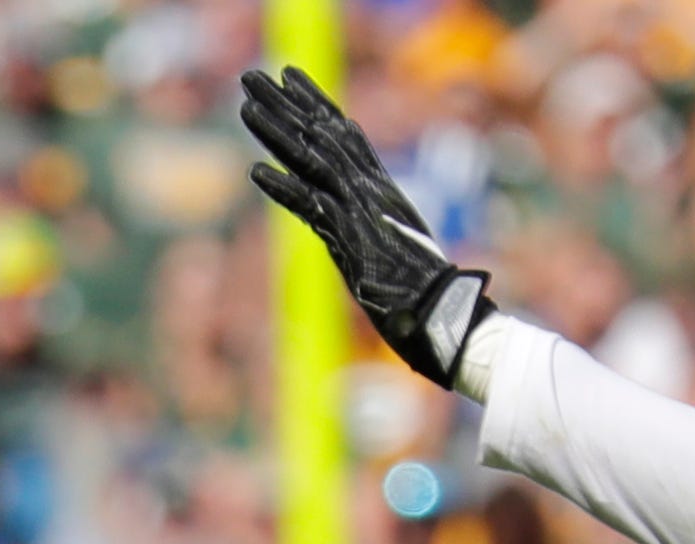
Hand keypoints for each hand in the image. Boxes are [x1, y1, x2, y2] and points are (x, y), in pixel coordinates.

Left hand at [237, 66, 494, 389]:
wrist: (448, 316)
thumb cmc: (427, 295)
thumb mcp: (396, 251)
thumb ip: (377, 232)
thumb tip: (363, 228)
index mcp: (380, 193)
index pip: (344, 136)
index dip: (316, 104)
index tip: (291, 77)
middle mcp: (369, 193)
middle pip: (322, 136)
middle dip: (286, 104)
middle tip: (253, 75)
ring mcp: (360, 213)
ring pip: (313, 161)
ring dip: (277, 132)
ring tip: (246, 103)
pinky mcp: (352, 240)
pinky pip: (313, 209)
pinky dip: (284, 190)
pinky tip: (256, 171)